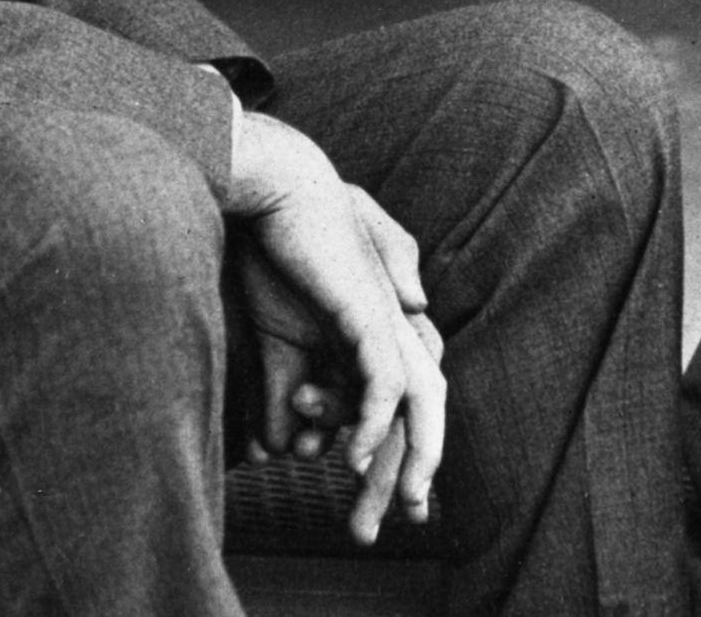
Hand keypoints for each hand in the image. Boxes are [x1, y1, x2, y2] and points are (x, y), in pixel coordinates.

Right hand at [226, 112, 445, 542]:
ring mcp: (389, 316)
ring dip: (403, 458)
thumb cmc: (274, 249)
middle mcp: (396, 322)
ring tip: (383, 501)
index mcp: (379, 324)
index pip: (407, 396)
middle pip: (426, 402)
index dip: (398, 448)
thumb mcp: (278, 339)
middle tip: (395, 515)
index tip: (377, 495)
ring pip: (418, 401)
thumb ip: (287, 393)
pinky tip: (356, 457)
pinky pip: (386, 383)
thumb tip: (289, 450)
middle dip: (414, 466)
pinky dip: (374, 424)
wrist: (275, 186)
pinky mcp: (371, 313)